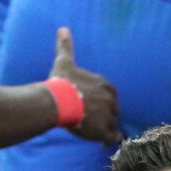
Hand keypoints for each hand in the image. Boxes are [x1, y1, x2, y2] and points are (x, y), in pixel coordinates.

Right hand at [49, 27, 120, 143]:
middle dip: (104, 115)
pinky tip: (101, 141)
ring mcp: (109, 115)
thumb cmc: (60, 81)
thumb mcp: (64, 62)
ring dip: (105, 128)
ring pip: (112, 124)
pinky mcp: (104, 130)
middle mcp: (111, 99)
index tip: (90, 106)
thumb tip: (63, 28)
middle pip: (112, 110)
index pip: (110, 96)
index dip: (101, 102)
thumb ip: (66, 46)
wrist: (57, 101)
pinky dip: (108, 139)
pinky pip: (112, 137)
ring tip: (94, 132)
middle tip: (92, 120)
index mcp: (106, 85)